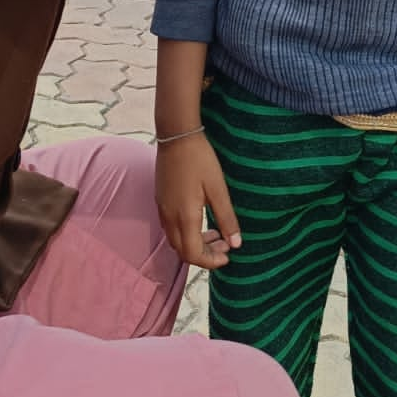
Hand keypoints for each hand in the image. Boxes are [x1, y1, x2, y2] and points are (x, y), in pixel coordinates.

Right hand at [155, 134, 241, 270]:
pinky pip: (171, 227)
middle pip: (183, 251)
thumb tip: (236, 244)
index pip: (193, 254)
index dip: (211, 261)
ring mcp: (162, 208)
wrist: (176, 135)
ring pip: (175, 240)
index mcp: (185, 217)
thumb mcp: (218, 189)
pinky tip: (200, 220)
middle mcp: (169, 217)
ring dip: (194, 244)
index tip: (228, 255)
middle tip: (224, 245)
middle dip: (204, 255)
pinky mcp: (160, 200)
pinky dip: (186, 233)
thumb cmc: (199, 159)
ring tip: (215, 233)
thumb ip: (226, 218)